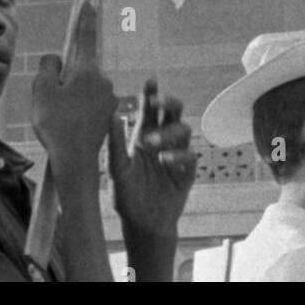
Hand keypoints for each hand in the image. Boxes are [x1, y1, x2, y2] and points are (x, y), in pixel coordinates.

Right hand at [32, 0, 115, 181]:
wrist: (76, 164)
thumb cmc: (57, 125)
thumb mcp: (42, 90)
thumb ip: (49, 67)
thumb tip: (58, 61)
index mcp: (88, 70)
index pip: (86, 36)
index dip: (86, 17)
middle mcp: (103, 81)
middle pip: (79, 68)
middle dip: (65, 77)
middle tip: (51, 101)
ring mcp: (109, 100)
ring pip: (83, 88)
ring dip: (71, 96)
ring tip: (59, 119)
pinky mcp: (109, 116)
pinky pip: (88, 104)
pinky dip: (77, 110)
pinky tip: (68, 127)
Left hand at [108, 80, 196, 237]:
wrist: (142, 224)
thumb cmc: (126, 195)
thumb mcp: (116, 170)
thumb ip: (115, 144)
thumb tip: (114, 115)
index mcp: (143, 134)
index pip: (149, 108)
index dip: (151, 93)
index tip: (150, 80)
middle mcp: (161, 140)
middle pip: (173, 112)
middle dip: (168, 102)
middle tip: (157, 103)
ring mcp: (175, 155)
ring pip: (184, 130)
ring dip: (169, 132)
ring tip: (150, 143)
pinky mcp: (186, 173)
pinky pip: (190, 156)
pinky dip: (179, 155)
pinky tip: (165, 161)